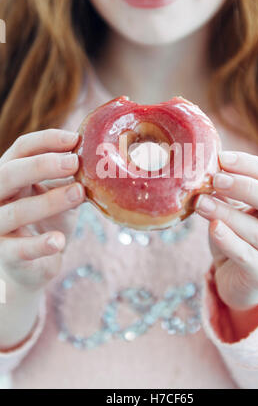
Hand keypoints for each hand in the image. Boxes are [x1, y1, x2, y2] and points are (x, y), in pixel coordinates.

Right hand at [0, 129, 84, 292]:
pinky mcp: (5, 255)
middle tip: (74, 162)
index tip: (75, 139)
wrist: (33, 266)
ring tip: (79, 193)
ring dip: (50, 201)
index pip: (21, 149)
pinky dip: (40, 244)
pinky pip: (20, 250)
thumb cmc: (46, 222)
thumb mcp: (59, 193)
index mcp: (10, 174)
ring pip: (16, 211)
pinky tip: (59, 241)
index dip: (46, 140)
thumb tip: (101, 159)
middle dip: (42, 165)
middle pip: (9, 173)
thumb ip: (71, 178)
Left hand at [194, 151, 257, 310]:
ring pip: (257, 231)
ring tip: (200, 202)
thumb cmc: (239, 237)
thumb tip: (202, 164)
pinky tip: (213, 227)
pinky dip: (227, 239)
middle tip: (216, 179)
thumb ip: (227, 189)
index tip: (221, 158)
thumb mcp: (237, 209)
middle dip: (246, 187)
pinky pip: (245, 255)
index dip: (248, 164)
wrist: (240, 280)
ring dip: (226, 213)